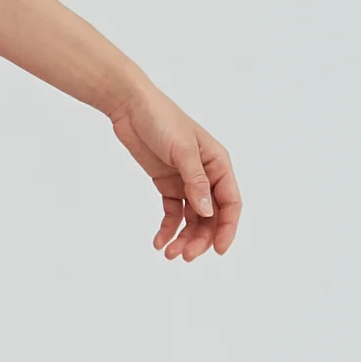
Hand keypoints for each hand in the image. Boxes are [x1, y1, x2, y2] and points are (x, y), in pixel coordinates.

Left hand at [107, 72, 241, 259]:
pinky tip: (158, 241)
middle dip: (200, 238)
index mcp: (218, 164)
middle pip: (211, 216)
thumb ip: (196, 181)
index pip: (230, 203)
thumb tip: (208, 212)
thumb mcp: (182, 150)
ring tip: (169, 253)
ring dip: (183, 237)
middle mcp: (206, 175)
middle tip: (184, 255)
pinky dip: (167, 228)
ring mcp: (186, 180)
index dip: (227, 228)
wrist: (129, 106)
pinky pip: (172, 212)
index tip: (218, 251)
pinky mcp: (167, 183)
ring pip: (192, 218)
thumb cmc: (161, 119)